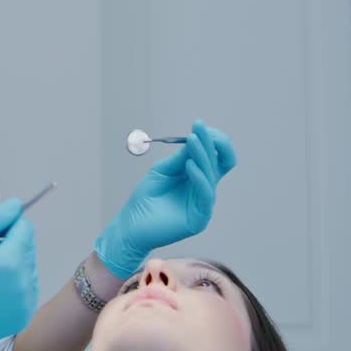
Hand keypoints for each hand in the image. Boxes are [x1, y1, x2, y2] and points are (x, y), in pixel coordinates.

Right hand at [0, 199, 37, 350]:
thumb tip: (16, 205)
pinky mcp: (23, 316)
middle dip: (10, 245)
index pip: (25, 228)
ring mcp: (27, 301)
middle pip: (28, 247)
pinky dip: (13, 285)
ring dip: (12, 265)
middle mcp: (25, 282)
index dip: (7, 225)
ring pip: (28, 268)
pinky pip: (26, 290)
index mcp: (11, 261)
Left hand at [94, 120, 235, 278]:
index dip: (212, 140)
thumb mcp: (162, 171)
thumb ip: (180, 158)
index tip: (199, 125)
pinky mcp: (199, 218)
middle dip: (211, 142)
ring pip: (211, 175)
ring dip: (202, 155)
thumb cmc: (145, 199)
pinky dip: (199, 177)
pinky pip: (205, 194)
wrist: (131, 225)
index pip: (216, 157)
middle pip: (219, 163)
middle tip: (199, 127)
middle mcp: (204, 189)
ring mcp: (203, 204)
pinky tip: (189, 165)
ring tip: (192, 139)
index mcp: (197, 178)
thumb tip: (197, 137)